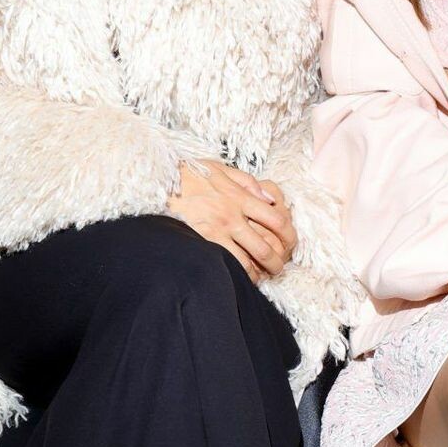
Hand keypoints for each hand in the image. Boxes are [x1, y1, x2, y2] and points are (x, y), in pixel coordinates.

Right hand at [166, 160, 296, 280]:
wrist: (158, 181)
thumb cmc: (188, 174)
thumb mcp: (220, 168)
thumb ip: (247, 182)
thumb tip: (270, 199)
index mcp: (240, 197)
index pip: (276, 220)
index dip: (289, 236)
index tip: (289, 244)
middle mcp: (232, 216)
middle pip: (266, 246)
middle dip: (277, 262)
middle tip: (279, 268)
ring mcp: (216, 232)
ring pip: (247, 261)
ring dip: (258, 273)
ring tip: (261, 277)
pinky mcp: (201, 242)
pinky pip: (224, 264)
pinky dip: (236, 274)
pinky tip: (239, 278)